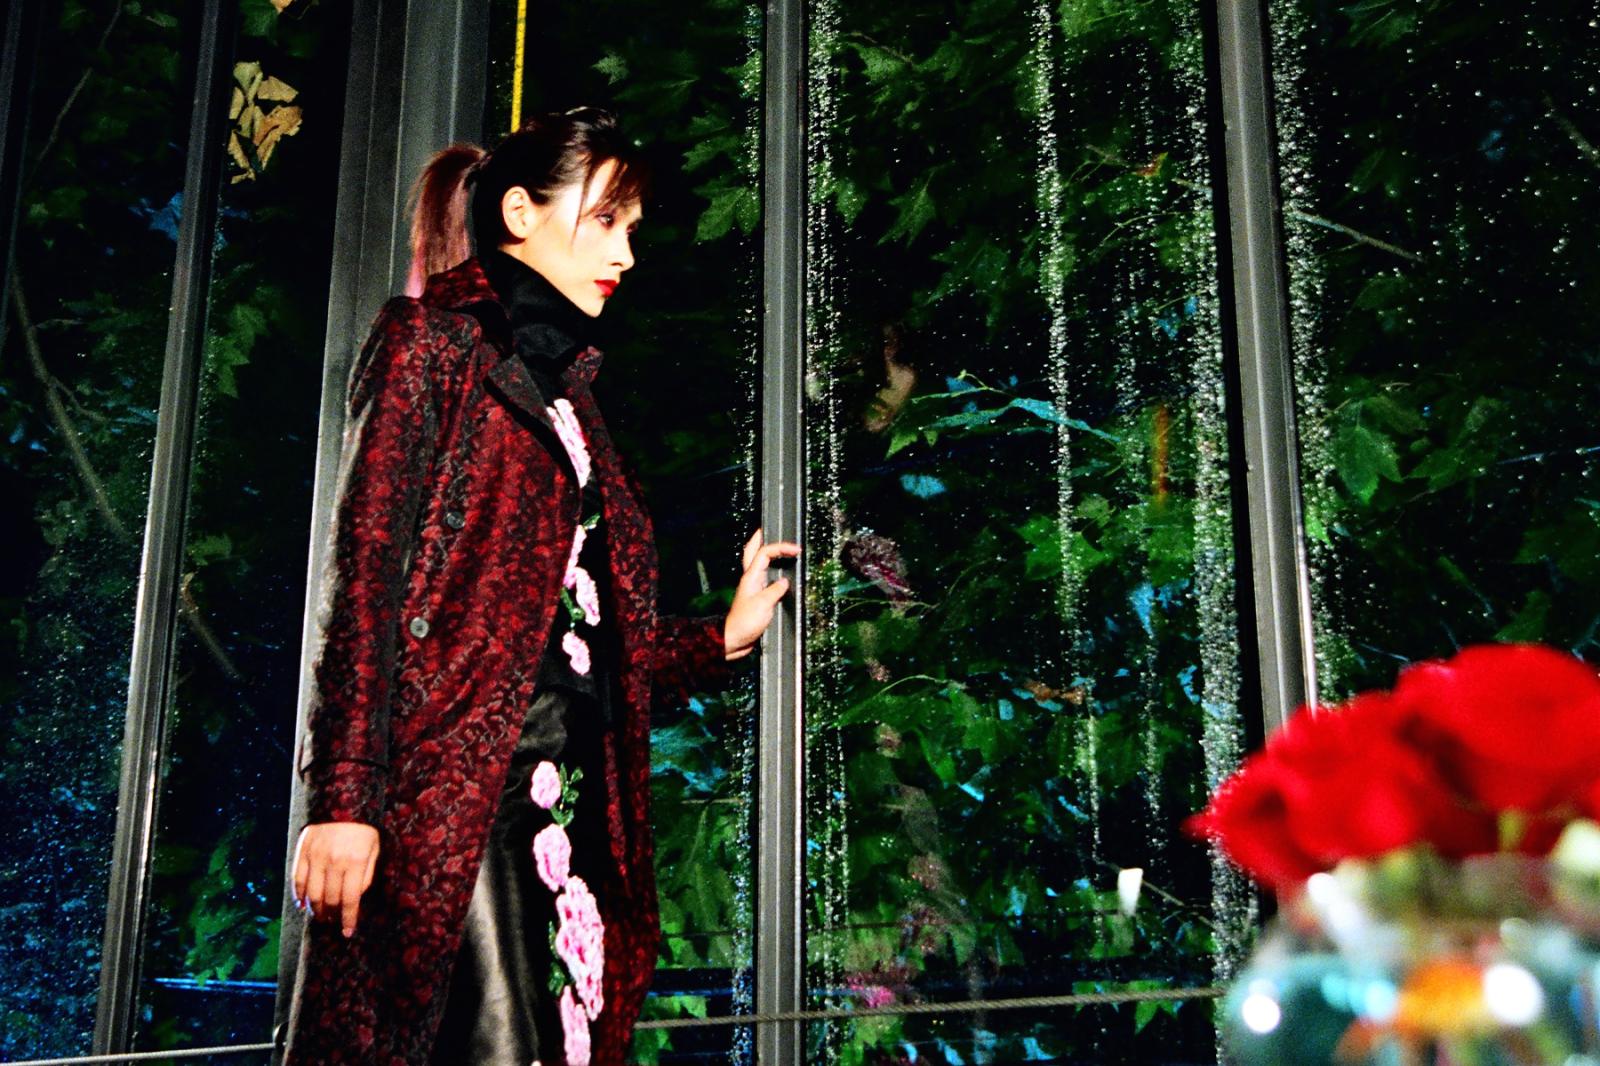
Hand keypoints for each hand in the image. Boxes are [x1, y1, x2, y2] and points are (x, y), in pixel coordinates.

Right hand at [293, 821, 380, 937]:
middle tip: (332, 923)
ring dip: (315, 909)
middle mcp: (334, 861)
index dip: (348, 919)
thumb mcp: (374, 850)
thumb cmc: (363, 829)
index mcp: (355, 861)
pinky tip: (303, 904)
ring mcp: (316, 856)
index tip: (347, 933)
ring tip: (320, 916)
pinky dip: (299, 895)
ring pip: (312, 893)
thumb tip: (354, 898)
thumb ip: (365, 875)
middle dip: (332, 916)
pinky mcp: (302, 851)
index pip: (351, 899)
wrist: (343, 802)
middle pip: (330, 899)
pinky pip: (298, 879)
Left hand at [724, 527, 799, 660]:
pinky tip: (779, 574)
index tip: (796, 550)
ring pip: (757, 563)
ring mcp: (752, 588)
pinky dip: (771, 570)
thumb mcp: (763, 605)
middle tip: (769, 529)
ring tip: (777, 547)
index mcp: (751, 577)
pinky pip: (764, 578)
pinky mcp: (757, 598)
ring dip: (766, 552)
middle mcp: (750, 579)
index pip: (765, 553)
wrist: (734, 640)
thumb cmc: (744, 623)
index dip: (781, 547)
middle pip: (752, 552)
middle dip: (760, 538)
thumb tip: (785, 582)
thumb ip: (775, 590)